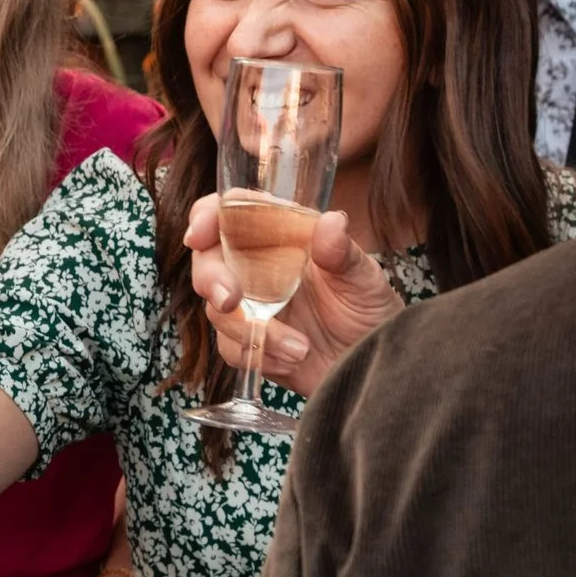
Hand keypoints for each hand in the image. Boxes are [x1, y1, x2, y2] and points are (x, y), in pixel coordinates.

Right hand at [185, 197, 401, 397]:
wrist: (375, 364)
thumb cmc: (370, 310)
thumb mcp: (363, 277)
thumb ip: (342, 251)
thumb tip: (332, 222)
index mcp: (279, 236)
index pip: (229, 212)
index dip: (206, 217)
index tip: (200, 236)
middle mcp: (257, 267)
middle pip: (208, 260)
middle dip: (210, 279)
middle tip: (229, 300)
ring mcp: (251, 305)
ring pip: (215, 309)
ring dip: (246, 329)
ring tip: (299, 348)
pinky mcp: (250, 342)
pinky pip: (230, 347)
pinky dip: (257, 354)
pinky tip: (291, 359)